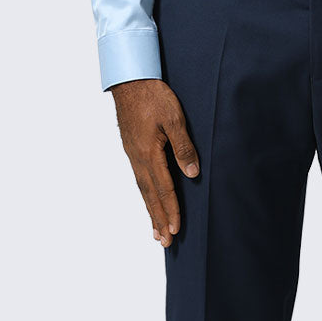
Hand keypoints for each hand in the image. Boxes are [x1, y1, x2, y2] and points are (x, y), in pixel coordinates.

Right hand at [110, 79, 199, 247]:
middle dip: (158, 219)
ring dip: (150, 211)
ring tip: (155, 231)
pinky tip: (148, 200)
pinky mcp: (131, 148)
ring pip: (143, 189)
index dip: (171, 210)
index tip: (175, 230)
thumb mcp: (174, 118)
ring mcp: (132, 154)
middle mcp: (138, 158)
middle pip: (150, 196)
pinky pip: (139, 178)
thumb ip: (183, 147)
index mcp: (149, 153)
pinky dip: (145, 195)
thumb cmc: (153, 95)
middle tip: (164, 242)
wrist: (129, 78)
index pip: (163, 189)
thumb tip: (192, 174)